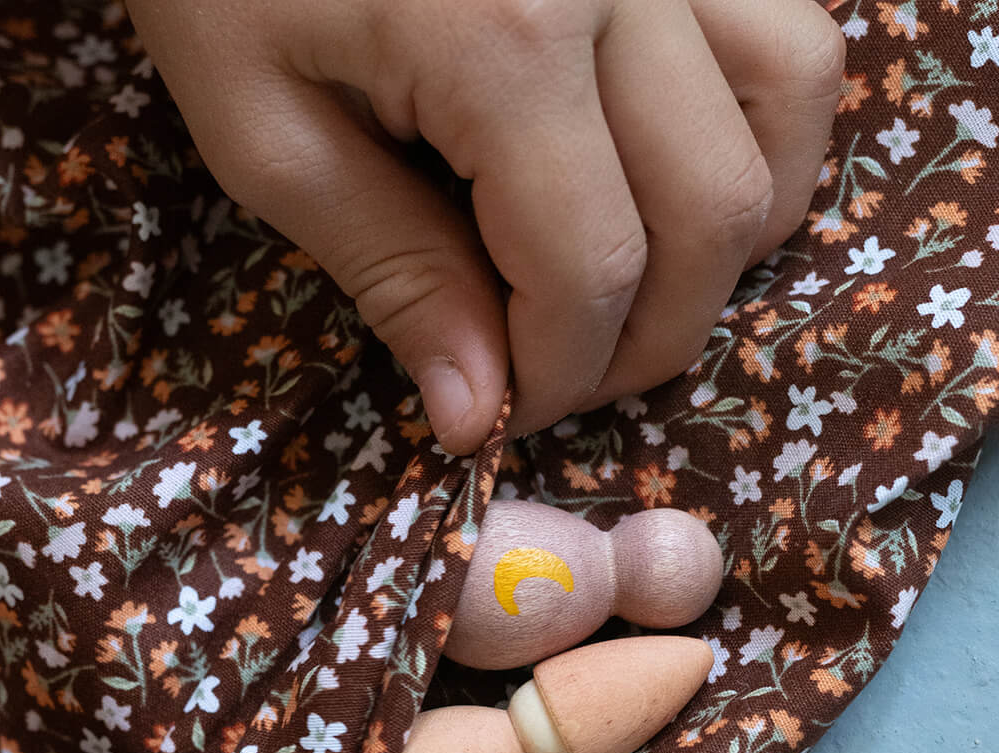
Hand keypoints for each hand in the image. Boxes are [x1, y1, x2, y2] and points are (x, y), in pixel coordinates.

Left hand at [126, 0, 843, 450]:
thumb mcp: (267, 133)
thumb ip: (392, 273)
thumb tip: (478, 415)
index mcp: (504, 38)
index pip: (588, 270)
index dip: (558, 374)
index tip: (505, 413)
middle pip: (708, 215)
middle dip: (642, 340)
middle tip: (558, 375)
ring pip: (779, 121)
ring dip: (719, 245)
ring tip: (627, 289)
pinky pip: (783, 40)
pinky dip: (754, 136)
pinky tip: (676, 181)